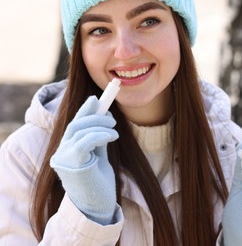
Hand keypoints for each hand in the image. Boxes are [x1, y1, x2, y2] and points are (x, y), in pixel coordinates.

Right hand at [50, 96, 118, 224]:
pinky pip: (85, 141)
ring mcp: (64, 158)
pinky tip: (113, 136)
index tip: (96, 99)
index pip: (74, 125)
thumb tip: (102, 118)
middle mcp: (61, 153)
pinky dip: (100, 135)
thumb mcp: (99, 156)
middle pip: (75, 125)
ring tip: (114, 129)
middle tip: (111, 117)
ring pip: (80, 130)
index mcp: (66, 151)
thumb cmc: (98, 184)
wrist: (97, 207)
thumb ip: (97, 138)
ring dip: (100, 125)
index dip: (84, 110)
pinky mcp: (71, 163)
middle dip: (94, 116)